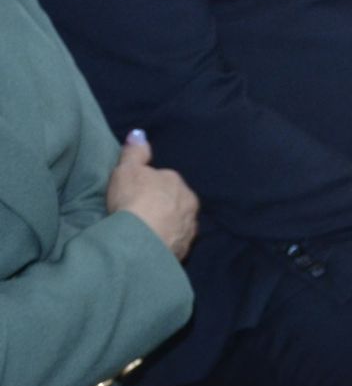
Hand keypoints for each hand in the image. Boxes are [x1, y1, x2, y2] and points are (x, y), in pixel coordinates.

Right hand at [105, 131, 197, 259]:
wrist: (141, 240)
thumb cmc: (133, 200)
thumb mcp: (127, 169)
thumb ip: (135, 152)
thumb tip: (139, 134)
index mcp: (178, 183)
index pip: (165, 181)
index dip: (148, 187)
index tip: (135, 196)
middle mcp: (190, 205)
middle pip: (174, 203)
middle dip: (161, 207)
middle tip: (138, 215)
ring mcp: (189, 229)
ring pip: (176, 224)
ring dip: (164, 227)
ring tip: (143, 234)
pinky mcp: (184, 251)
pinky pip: (173, 244)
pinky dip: (163, 245)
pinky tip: (149, 247)